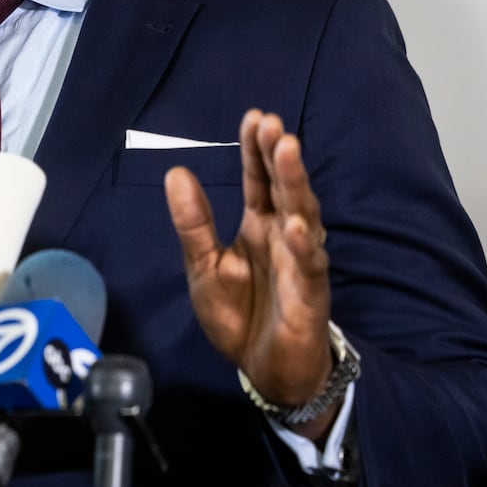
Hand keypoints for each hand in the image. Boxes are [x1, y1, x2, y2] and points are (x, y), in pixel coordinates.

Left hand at [164, 110, 336, 438]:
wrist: (263, 369)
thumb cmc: (240, 315)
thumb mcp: (204, 266)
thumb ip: (194, 222)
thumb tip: (176, 172)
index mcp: (259, 227)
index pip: (260, 180)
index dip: (257, 150)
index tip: (255, 117)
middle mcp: (285, 238)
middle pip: (284, 189)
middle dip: (279, 157)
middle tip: (273, 124)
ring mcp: (301, 263)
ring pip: (304, 217)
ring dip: (295, 184)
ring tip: (287, 152)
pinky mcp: (310, 295)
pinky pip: (310, 268)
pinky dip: (305, 247)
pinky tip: (296, 227)